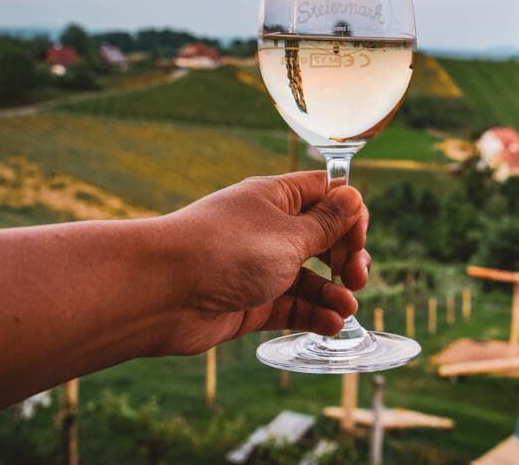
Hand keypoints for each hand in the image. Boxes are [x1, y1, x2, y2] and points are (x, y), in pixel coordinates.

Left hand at [155, 171, 370, 355]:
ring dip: (333, 293)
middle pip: (322, 238)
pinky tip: (330, 324)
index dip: (350, 215)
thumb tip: (354, 198)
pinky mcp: (250, 302)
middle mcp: (268, 229)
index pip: (325, 194)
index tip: (357, 240)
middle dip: (347, 257)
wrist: (161, 291)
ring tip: (346, 310)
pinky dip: (313, 314)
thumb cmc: (225, 251)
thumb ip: (327, 224)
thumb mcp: (289, 236)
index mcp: (276, 198)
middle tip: (357, 278)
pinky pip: (291, 306)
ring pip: (309, 277)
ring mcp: (258, 267)